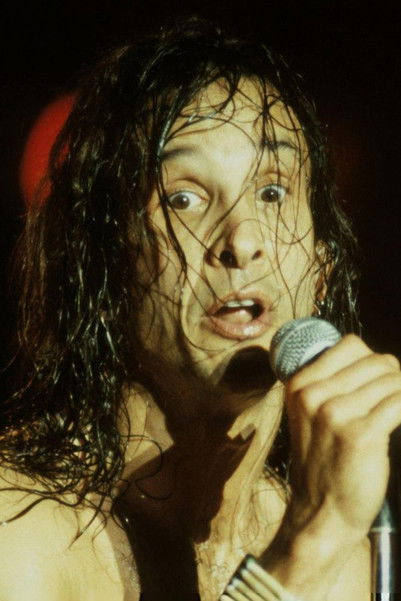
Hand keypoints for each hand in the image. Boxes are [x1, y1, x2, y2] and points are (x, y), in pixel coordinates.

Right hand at [284, 334, 400, 539]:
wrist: (321, 512)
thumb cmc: (323, 461)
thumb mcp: (309, 415)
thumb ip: (329, 384)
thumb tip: (374, 358)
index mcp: (299, 385)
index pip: (350, 345)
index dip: (372, 360)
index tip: (379, 381)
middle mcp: (313, 395)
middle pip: (376, 361)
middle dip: (393, 377)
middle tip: (392, 401)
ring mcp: (335, 414)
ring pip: (392, 380)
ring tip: (394, 413)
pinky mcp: (361, 435)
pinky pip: (400, 403)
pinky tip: (400, 420)